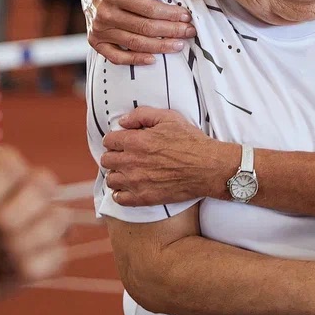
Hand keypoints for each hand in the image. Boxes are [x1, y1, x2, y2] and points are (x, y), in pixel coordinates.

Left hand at [0, 146, 70, 293]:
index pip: (9, 165)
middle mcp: (25, 185)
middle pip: (43, 183)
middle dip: (9, 217)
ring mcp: (43, 218)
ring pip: (58, 218)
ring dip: (21, 242)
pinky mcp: (50, 252)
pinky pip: (60, 254)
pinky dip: (34, 265)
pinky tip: (5, 272)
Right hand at [82, 0, 195, 65]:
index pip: (148, 9)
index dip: (170, 14)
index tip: (186, 16)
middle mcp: (105, 13)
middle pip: (145, 27)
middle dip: (171, 31)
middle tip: (188, 32)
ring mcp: (99, 30)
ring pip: (135, 43)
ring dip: (160, 46)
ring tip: (179, 45)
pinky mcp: (96, 42)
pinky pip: (117, 57)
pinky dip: (135, 60)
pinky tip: (153, 59)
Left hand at [99, 107, 235, 205]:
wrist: (208, 167)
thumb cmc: (191, 141)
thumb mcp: (169, 118)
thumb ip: (142, 115)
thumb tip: (123, 121)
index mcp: (135, 141)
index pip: (109, 140)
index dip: (115, 139)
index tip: (123, 142)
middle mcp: (131, 162)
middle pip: (107, 160)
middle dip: (114, 156)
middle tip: (126, 156)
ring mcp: (136, 182)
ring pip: (111, 180)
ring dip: (117, 174)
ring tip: (128, 172)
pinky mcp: (144, 198)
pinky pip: (120, 199)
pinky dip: (121, 193)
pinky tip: (130, 187)